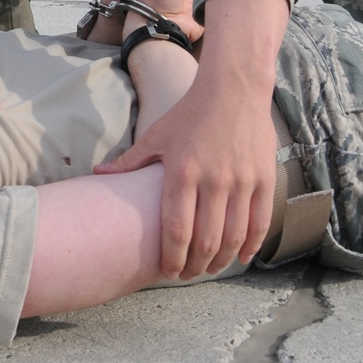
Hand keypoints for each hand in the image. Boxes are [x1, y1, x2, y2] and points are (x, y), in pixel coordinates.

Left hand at [96, 77, 275, 277]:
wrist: (234, 88)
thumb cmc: (191, 113)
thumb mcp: (157, 135)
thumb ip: (130, 161)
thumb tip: (98, 173)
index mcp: (182, 172)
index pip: (176, 230)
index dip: (172, 258)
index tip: (167, 272)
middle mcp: (214, 180)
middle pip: (206, 241)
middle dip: (195, 266)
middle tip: (187, 274)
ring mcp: (242, 181)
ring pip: (234, 237)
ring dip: (221, 261)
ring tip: (209, 268)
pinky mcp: (264, 179)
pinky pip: (260, 223)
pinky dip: (250, 246)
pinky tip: (239, 256)